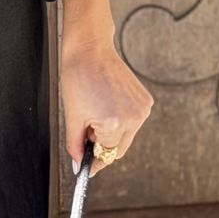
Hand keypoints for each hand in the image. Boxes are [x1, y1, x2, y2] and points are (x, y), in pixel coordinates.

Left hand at [57, 22, 154, 176]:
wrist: (90, 50)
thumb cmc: (78, 78)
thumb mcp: (72, 116)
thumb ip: (76, 145)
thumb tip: (77, 165)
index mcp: (114, 124)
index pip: (106, 155)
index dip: (94, 160)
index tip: (88, 166)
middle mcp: (133, 118)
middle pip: (119, 148)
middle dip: (103, 144)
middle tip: (87, 129)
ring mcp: (142, 109)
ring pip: (126, 136)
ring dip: (112, 132)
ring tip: (97, 110)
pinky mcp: (146, 101)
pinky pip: (132, 121)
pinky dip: (121, 120)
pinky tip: (108, 102)